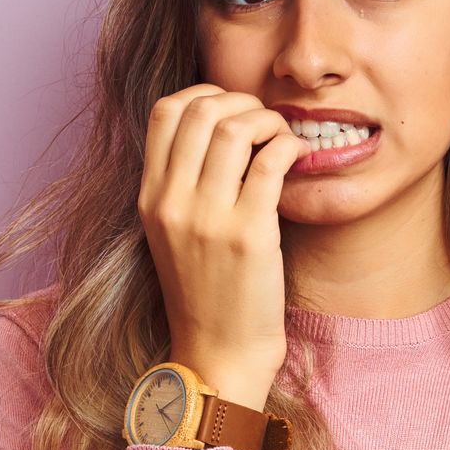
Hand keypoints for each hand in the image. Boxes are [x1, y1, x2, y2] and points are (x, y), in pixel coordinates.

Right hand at [139, 85, 306, 411]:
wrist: (218, 355)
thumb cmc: (207, 295)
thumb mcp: (175, 234)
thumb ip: (184, 185)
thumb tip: (220, 132)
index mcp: (151, 199)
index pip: (165, 111)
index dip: (204, 94)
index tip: (232, 110)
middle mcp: (172, 203)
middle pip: (201, 109)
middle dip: (242, 101)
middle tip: (265, 123)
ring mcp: (208, 218)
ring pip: (236, 128)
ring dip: (268, 120)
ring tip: (282, 139)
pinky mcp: (248, 235)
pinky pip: (270, 161)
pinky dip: (290, 146)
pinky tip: (298, 158)